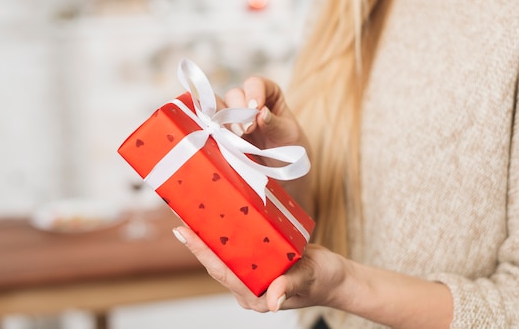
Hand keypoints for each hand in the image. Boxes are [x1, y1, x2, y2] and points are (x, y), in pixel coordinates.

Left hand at [173, 226, 347, 312]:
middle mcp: (250, 288)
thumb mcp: (308, 279)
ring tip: (195, 215)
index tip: (184, 233)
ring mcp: (253, 277)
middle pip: (217, 264)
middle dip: (199, 242)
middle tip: (182, 218)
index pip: (223, 272)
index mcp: (255, 297)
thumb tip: (274, 303)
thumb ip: (289, 287)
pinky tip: (221, 219)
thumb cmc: (324, 280)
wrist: (336, 278)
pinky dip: (227, 235)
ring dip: (210, 237)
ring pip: (225, 256)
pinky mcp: (259, 265)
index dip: (202, 252)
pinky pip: (238, 250)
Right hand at [223, 76, 314, 213]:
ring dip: (223, 120)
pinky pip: (209, 124)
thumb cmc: (290, 148)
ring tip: (235, 136)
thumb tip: (261, 113)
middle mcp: (247, 102)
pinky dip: (210, 127)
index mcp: (268, 94)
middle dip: (238, 110)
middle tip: (247, 130)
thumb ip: (276, 124)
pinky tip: (215, 135)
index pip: (256, 83)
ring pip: (218, 108)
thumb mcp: (289, 135)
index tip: (257, 108)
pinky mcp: (221, 132)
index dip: (254, 92)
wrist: (282, 172)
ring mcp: (232, 117)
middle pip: (234, 95)